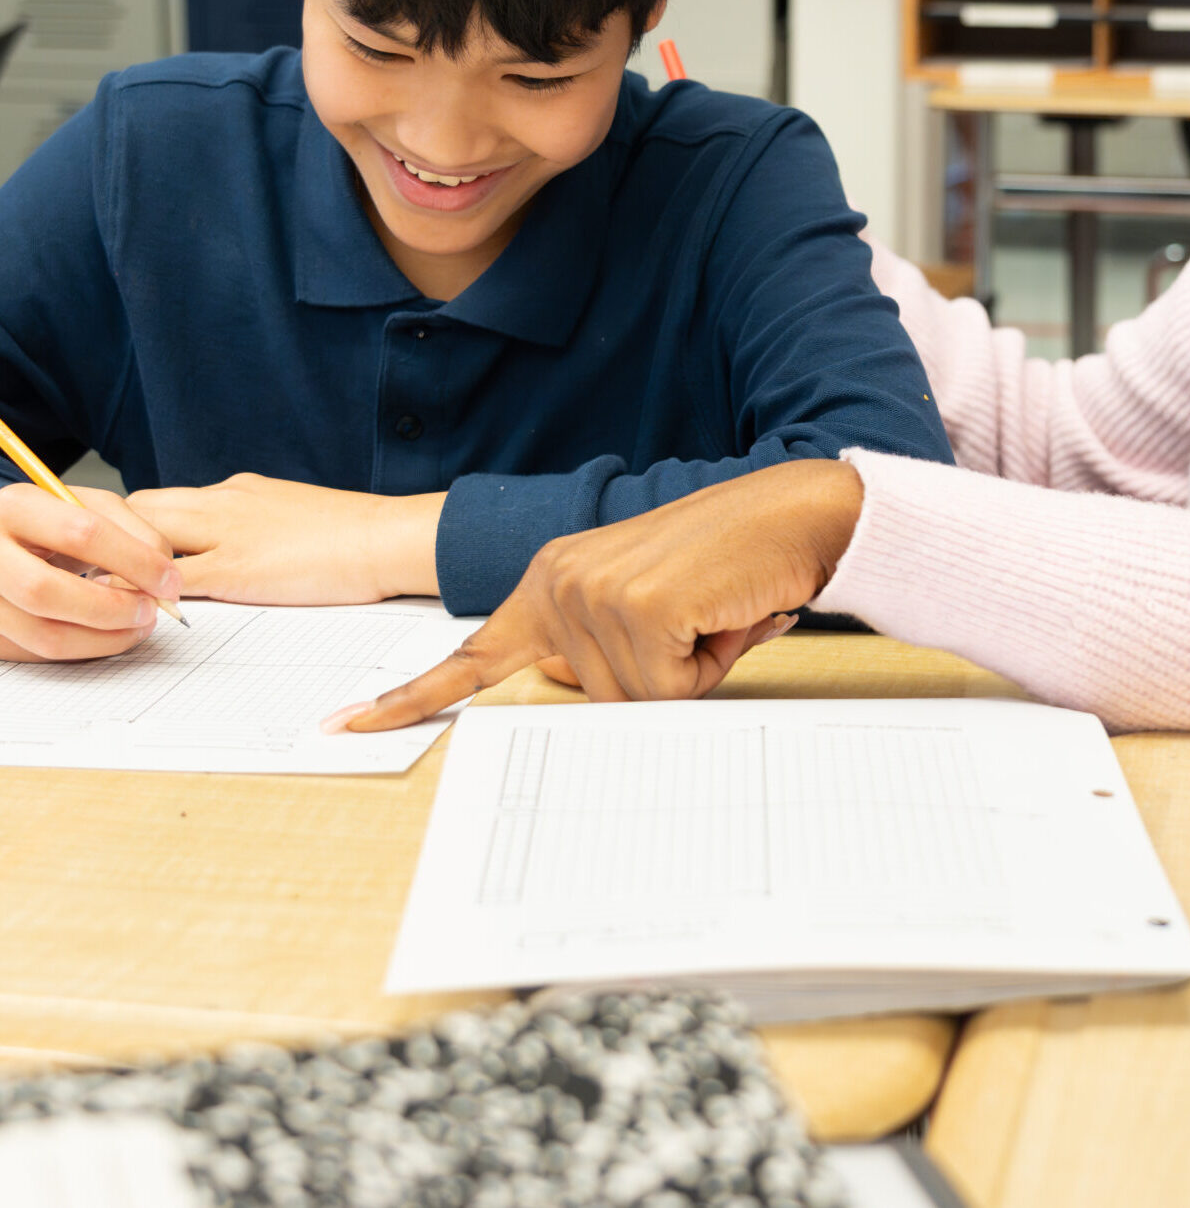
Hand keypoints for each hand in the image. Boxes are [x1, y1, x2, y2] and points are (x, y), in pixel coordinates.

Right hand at [0, 481, 180, 660]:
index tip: (169, 582)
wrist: (5, 539)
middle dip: (112, 608)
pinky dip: (79, 650)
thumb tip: (165, 576)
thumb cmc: (54, 522)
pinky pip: (35, 653)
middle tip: (150, 611)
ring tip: (135, 627)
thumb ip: (134, 532)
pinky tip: (105, 637)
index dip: (135, 562)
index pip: (81, 534)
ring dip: (101, 640)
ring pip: (40, 634)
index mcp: (18, 508)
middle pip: (46, 592)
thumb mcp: (91, 508)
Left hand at [128, 474, 444, 605]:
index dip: (137, 526)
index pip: (165, 499)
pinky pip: (165, 578)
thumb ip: (259, 527)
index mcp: (241, 489)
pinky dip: (141, 591)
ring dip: (120, 560)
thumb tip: (239, 552)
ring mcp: (226, 531)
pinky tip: (132, 610)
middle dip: (115, 537)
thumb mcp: (296, 516)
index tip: (125, 552)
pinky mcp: (233, 568)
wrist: (388, 537)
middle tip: (104, 572)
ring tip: (110, 592)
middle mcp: (225, 500)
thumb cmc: (358, 535)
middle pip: (140, 506)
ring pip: (141, 533)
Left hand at [342, 459, 865, 728]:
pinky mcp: (634, 606)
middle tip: (697, 621)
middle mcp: (557, 582)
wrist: (794, 513)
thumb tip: (591, 700)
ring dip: (689, 672)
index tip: (347, 725)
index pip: (471, 655)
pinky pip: (670, 691)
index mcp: (550, 581)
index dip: (411, 698)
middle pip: (595, 702)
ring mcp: (591, 593)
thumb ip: (603, 656)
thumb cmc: (731, 566)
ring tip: (713, 611)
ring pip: (636, 702)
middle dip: (659, 682)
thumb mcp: (648, 613)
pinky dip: (709, 664)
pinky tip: (721, 610)